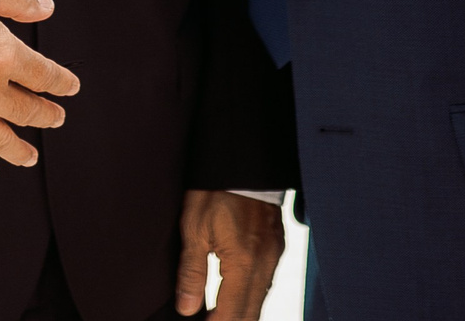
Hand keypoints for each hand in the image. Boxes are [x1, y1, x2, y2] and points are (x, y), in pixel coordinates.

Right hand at [0, 0, 79, 176]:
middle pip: (28, 111)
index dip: (62, 83)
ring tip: (30, 155)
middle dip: (47, 115)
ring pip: (2, 140)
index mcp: (1, 53)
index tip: (69, 87)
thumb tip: (45, 7)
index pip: (44, 75)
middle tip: (56, 118)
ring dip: (21, 150)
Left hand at [176, 189, 282, 318]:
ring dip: (239, 313)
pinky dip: (249, 297)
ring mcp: (274, 256)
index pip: (231, 316)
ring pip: (260, 302)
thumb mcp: (194, 227)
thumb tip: (188, 307)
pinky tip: (233, 298)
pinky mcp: (277, 248)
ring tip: (215, 315)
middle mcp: (264, 264)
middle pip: (250, 315)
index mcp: (243, 262)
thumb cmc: (216, 189)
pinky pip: (265, 284)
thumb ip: (192, 271)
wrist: (243, 159)